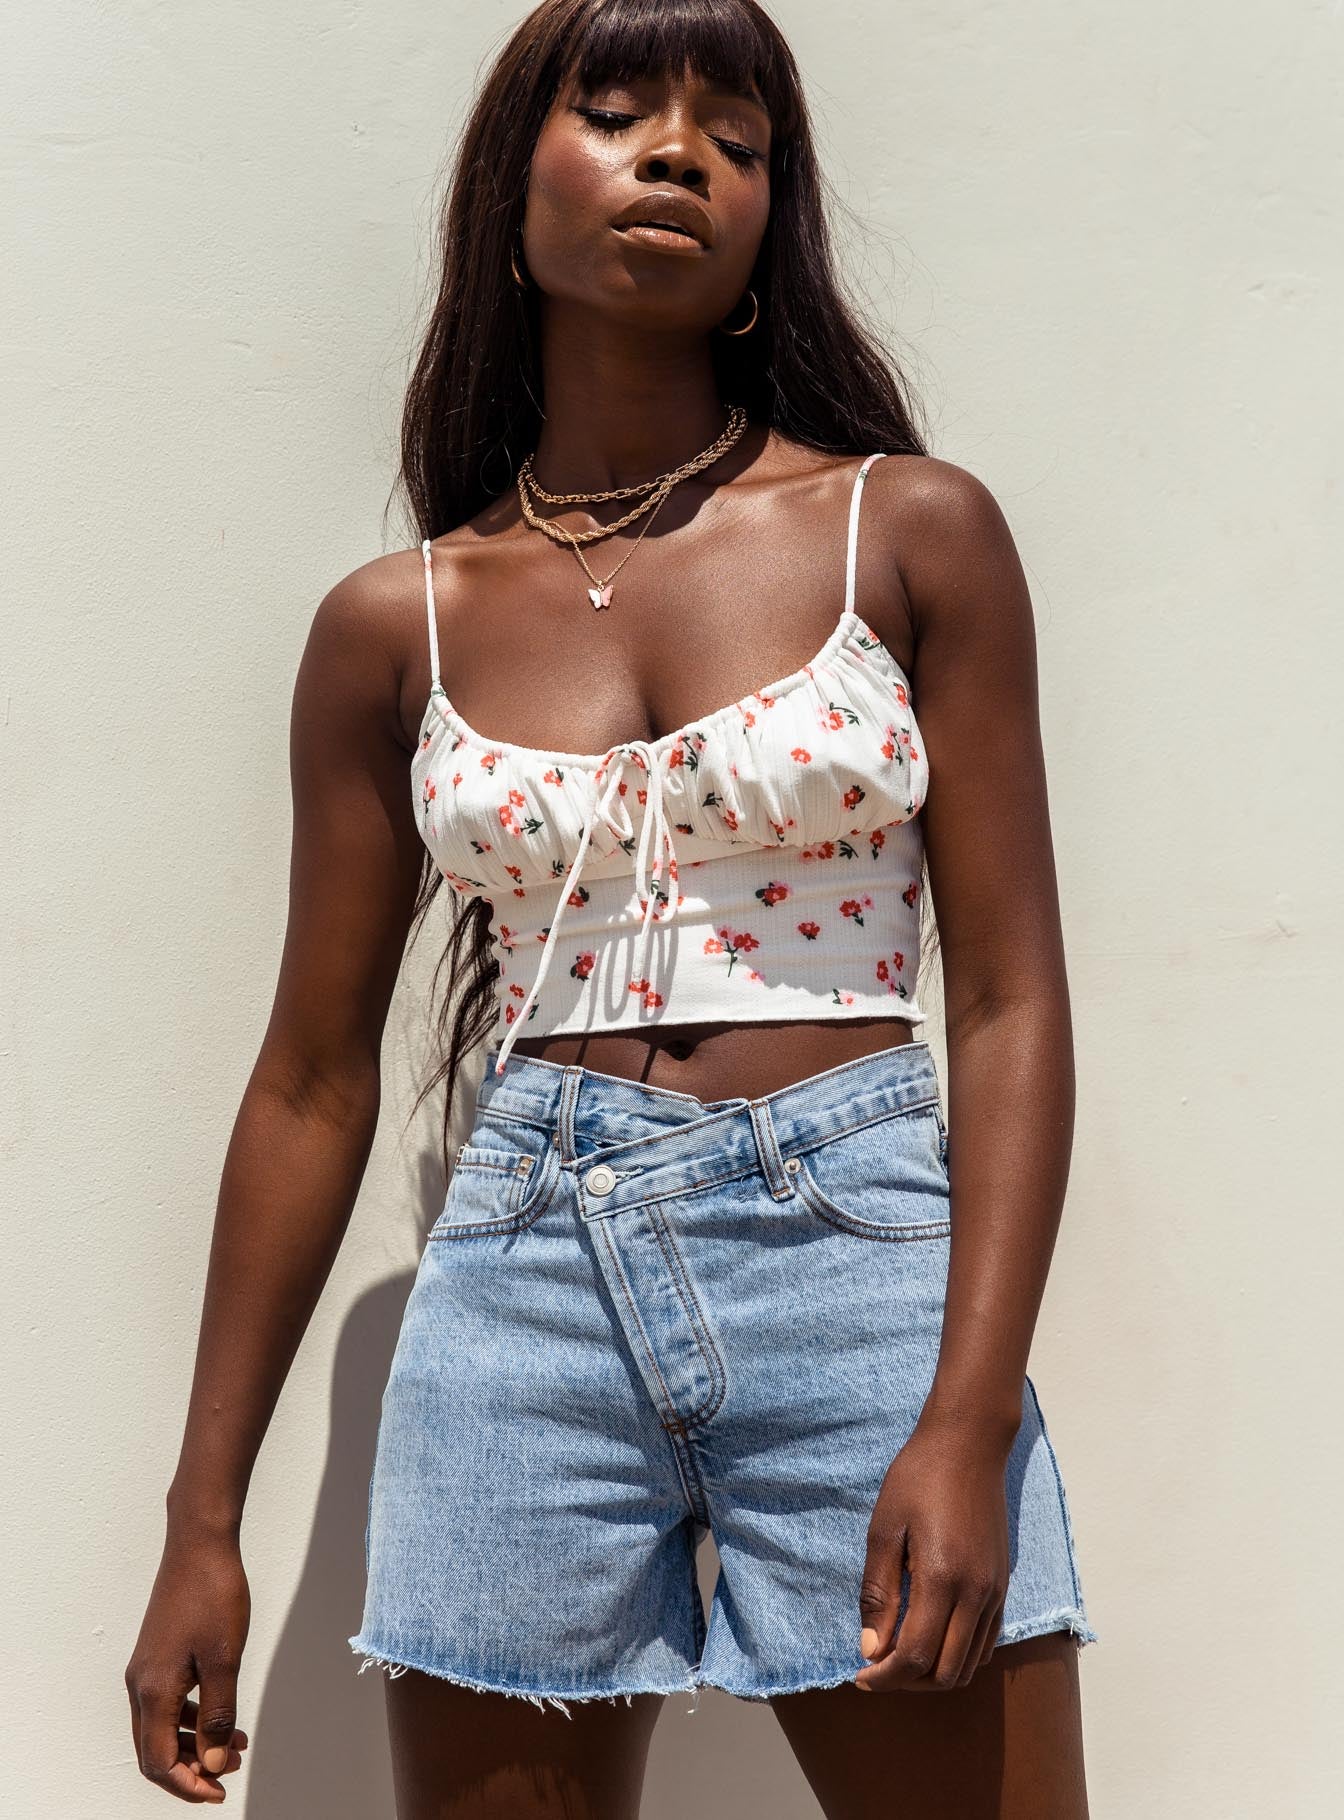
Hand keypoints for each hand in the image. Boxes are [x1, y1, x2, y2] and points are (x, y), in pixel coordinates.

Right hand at [124, 1525, 251, 1800]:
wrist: (199, 1544)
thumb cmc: (213, 1595)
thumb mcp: (225, 1659)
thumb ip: (217, 1715)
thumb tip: (213, 1763)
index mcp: (154, 1691)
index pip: (159, 1763)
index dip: (188, 1786)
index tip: (220, 1792)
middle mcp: (141, 1684)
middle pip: (154, 1751)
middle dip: (190, 1770)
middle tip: (229, 1772)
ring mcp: (146, 1669)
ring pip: (160, 1727)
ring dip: (194, 1743)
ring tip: (237, 1743)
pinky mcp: (157, 1654)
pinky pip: (167, 1702)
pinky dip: (191, 1717)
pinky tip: (221, 1712)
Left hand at [854, 1416, 1009, 1691]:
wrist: (969, 1444)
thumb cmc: (918, 1478)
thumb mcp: (884, 1529)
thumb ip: (878, 1592)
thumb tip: (870, 1649)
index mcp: (942, 1578)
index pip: (914, 1657)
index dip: (884, 1677)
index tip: (859, 1675)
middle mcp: (976, 1593)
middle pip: (945, 1672)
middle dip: (907, 1682)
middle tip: (875, 1666)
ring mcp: (995, 1591)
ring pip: (969, 1664)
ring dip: (933, 1672)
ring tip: (899, 1654)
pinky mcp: (1002, 1585)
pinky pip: (986, 1642)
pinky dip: (958, 1655)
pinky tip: (930, 1636)